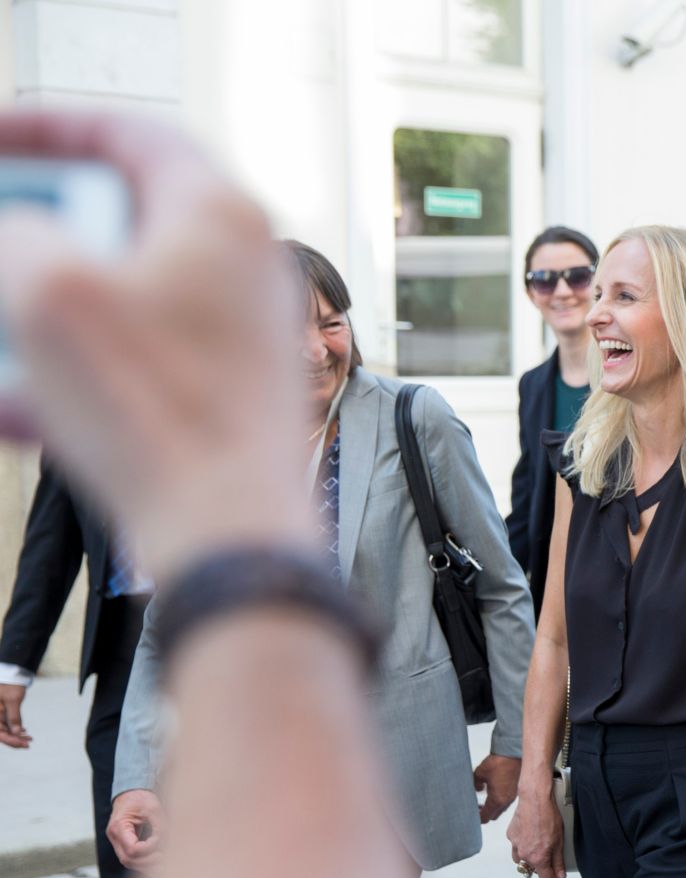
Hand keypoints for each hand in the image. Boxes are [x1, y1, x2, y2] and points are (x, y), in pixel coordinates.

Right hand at [0, 111, 312, 578]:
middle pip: (119, 221)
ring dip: (41, 319)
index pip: (130, 131)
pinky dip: (70, 379)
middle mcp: (246, 265)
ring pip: (116, 303)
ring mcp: (243, 333)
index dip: (47, 126)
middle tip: (0, 255)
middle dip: (36, 239)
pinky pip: (132, 368)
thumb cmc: (151, 405)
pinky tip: (17, 410)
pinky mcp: (230, 395)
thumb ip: (16, 232)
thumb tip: (24, 237)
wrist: (226, 529)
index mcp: (220, 213)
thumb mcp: (46, 288)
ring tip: (7, 347)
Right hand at [0, 683, 28, 749]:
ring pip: (4, 729)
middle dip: (14, 740)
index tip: (23, 744)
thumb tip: (17, 732)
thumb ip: (14, 716)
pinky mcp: (1, 712)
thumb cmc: (10, 685)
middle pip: (1, 734)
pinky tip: (24, 731)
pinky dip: (15, 728)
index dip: (11, 740)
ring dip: (16, 735)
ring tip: (29, 738)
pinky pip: (6, 724)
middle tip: (28, 744)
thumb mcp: (13, 700)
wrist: (10, 674)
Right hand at [108, 789, 166, 869]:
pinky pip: (133, 858)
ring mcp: (117, 842)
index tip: (160, 840)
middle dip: (149, 862)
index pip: (132, 849)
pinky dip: (145, 862)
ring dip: (147, 866)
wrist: (130, 794)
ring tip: (166, 863)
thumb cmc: (140, 799)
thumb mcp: (153, 807)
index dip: (149, 848)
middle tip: (167, 858)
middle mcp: (115, 837)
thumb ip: (160, 825)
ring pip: (129, 862)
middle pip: (128, 860)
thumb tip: (168, 843)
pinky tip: (160, 862)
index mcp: (119, 827)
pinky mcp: (124, 844)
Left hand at [474, 754, 519, 822]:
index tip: (471, 813)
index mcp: (497, 800)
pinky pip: (506, 801)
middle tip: (476, 807)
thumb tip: (476, 788)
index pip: (485, 817)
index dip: (476, 817)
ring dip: (492, 807)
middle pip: (493, 816)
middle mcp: (506, 801)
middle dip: (484, 813)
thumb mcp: (479, 773)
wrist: (514, 752)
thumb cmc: (499, 762)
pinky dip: (498, 800)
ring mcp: (512, 796)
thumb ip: (475, 783)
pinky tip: (493, 790)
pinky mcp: (516, 790)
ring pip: (500, 809)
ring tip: (484, 800)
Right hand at [506, 775, 565, 877]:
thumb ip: (558, 861)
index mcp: (538, 858)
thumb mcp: (559, 841)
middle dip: (542, 865)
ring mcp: (515, 845)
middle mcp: (524, 855)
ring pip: (522, 859)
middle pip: (533, 869)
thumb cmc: (548, 816)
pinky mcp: (510, 836)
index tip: (557, 877)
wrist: (535, 800)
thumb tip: (560, 875)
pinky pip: (516, 846)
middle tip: (550, 853)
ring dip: (530, 856)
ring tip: (538, 844)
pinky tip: (531, 834)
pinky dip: (523, 844)